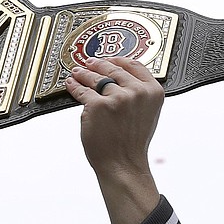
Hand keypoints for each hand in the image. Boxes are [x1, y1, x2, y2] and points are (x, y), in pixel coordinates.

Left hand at [64, 57, 162, 223]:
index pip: (134, 65)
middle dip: (98, 64)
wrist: (123, 164)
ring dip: (83, 73)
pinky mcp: (97, 105)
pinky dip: (74, 86)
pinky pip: (82, 91)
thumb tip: (120, 80)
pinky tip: (71, 84)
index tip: (109, 58)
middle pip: (113, 68)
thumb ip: (138, 94)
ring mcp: (117, 97)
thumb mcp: (146, 114)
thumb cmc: (131, 144)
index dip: (118, 59)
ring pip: (96, 78)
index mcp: (152, 92)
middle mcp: (137, 92)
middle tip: (89, 62)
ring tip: (77, 72)